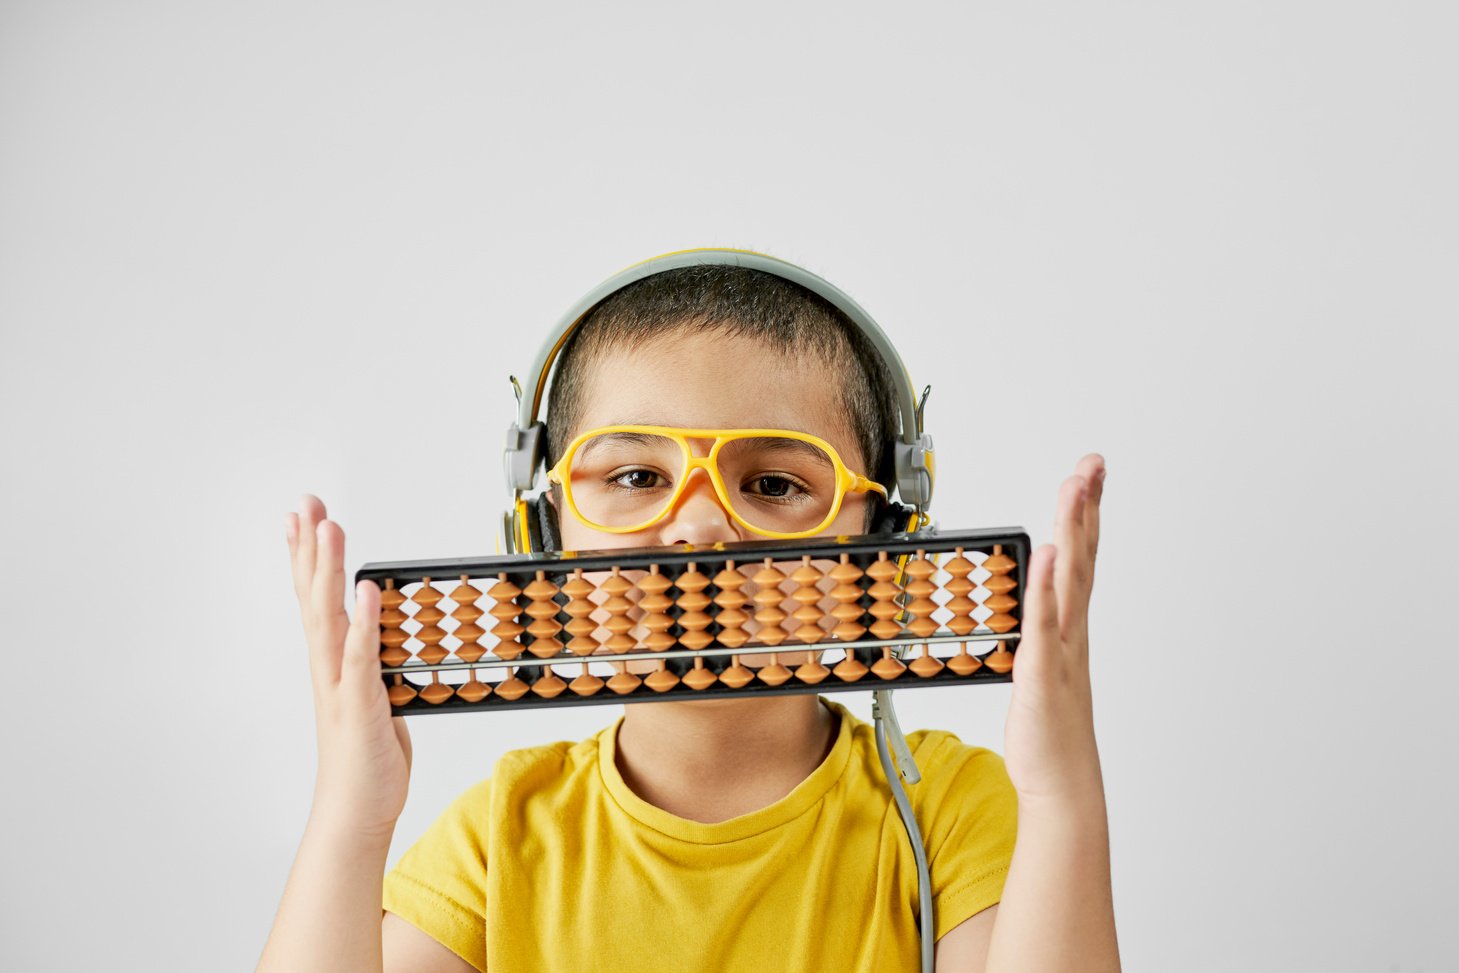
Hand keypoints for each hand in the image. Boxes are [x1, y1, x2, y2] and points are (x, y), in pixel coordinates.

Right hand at [286, 494, 411, 838]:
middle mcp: (329, 668)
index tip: (304, 518)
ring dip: (330, 571)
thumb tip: (387, 637)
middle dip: (311, 547)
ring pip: (331, 617)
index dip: (310, 557)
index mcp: (333, 663)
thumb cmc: (367, 761)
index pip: (317, 598)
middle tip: (307, 503)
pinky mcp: (361, 705)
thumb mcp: (379, 699)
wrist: (356, 813)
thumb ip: (378, 665)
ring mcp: (341, 685)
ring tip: (330, 528)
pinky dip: (363, 623)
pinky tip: (365, 591)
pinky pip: (362, 657)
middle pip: (315, 596)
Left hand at [1002, 454, 1106, 808]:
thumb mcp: (1041, 666)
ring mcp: (1061, 650)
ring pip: (1068, 581)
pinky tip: (1045, 556)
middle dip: (1086, 507)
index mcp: (1068, 626)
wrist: (1061, 780)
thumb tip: (1028, 597)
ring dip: (1071, 533)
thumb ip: (1038, 629)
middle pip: (1082, 558)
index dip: (1086, 514)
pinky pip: (1044, 625)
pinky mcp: (1043, 674)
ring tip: (1073, 490)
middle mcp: (1071, 631)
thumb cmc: (1049, 728)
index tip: (1089, 474)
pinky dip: (1045, 589)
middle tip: (1092, 465)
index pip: (1080, 558)